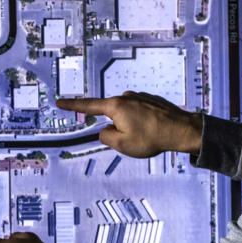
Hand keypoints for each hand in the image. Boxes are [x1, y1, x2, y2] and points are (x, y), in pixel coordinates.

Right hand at [57, 92, 202, 157]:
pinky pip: (140, 114)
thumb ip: (106, 137)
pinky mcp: (152, 100)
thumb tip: (105, 130)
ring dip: (132, 127)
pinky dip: (143, 124)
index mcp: (116, 106)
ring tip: (147, 136)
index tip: (60, 102)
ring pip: (127, 116)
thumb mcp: (122, 145)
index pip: (88, 105)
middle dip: (118, 129)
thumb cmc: (151, 138)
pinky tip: (154, 130)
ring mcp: (140, 97)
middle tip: (135, 140)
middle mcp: (126, 97)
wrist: (181, 130)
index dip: (72, 105)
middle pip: (112, 116)